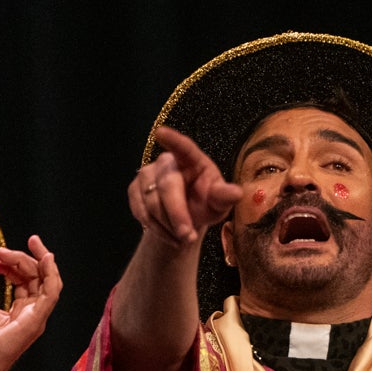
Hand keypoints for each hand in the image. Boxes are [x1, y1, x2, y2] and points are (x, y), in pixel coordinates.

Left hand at [0, 235, 61, 370]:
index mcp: (21, 312)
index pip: (26, 280)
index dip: (12, 264)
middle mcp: (32, 314)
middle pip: (38, 277)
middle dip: (23, 258)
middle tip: (1, 251)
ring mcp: (35, 318)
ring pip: (48, 281)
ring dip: (38, 260)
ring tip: (27, 245)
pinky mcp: (34, 321)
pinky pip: (51, 293)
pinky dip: (51, 274)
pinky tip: (45, 258)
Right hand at [128, 126, 243, 246]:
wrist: (185, 221)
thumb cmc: (205, 204)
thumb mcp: (219, 203)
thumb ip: (224, 197)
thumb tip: (237, 193)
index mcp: (192, 160)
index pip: (183, 147)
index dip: (172, 140)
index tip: (160, 133)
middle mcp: (167, 163)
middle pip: (167, 186)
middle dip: (177, 214)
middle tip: (187, 236)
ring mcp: (147, 175)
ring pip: (151, 202)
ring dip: (168, 225)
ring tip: (183, 237)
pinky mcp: (134, 190)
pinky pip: (141, 211)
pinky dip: (156, 228)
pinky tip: (169, 235)